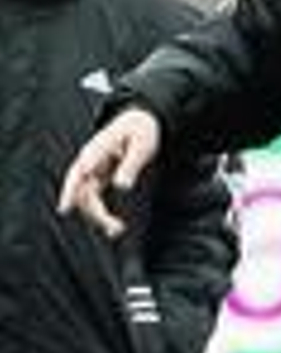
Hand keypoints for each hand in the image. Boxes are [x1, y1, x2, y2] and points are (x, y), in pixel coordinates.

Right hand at [57, 107, 162, 238]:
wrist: (141, 122)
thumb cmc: (141, 130)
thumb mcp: (142, 145)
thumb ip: (131, 165)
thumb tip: (121, 186)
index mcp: (97, 149)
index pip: (79, 171)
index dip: (70, 190)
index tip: (65, 207)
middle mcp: (90, 161)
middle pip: (82, 190)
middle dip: (94, 211)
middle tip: (114, 227)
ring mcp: (93, 170)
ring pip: (87, 198)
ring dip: (98, 216)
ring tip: (117, 230)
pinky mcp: (99, 178)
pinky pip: (95, 197)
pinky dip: (101, 212)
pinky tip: (113, 227)